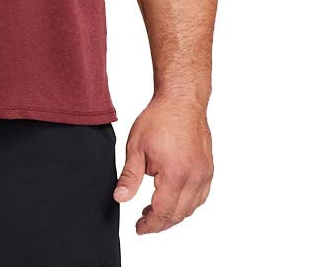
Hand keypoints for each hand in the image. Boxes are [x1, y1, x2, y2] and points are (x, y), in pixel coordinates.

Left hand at [112, 93, 213, 233]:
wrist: (181, 100)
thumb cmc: (159, 118)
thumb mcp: (136, 147)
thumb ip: (129, 177)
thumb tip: (120, 198)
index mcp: (175, 174)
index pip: (163, 212)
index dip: (150, 224)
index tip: (139, 228)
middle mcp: (194, 177)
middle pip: (178, 214)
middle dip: (160, 222)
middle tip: (143, 221)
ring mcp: (204, 174)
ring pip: (191, 208)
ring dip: (174, 214)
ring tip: (154, 210)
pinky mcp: (208, 169)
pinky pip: (200, 196)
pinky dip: (187, 203)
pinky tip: (174, 198)